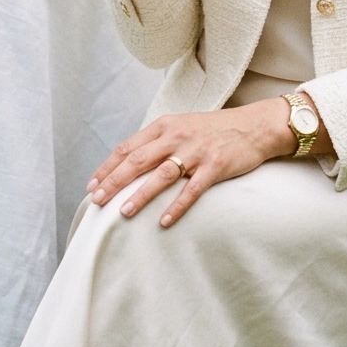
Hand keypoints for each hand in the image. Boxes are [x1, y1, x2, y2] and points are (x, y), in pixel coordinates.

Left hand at [86, 100, 297, 225]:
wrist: (254, 126)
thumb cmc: (215, 130)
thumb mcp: (183, 127)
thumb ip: (159, 141)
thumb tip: (131, 164)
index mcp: (165, 126)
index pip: (128, 147)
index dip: (108, 167)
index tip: (92, 185)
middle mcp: (177, 136)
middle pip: (138, 160)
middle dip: (114, 181)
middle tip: (97, 201)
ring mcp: (196, 151)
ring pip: (161, 175)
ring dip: (141, 194)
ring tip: (124, 212)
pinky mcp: (214, 166)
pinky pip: (192, 189)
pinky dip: (177, 206)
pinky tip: (164, 221)